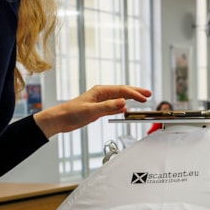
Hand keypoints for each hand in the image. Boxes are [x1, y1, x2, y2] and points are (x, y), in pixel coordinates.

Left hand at [34, 85, 150, 137]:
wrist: (60, 119)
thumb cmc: (71, 112)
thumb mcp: (91, 110)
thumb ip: (108, 107)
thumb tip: (123, 102)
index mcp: (100, 91)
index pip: (122, 91)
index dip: (134, 94)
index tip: (144, 98)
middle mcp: (101, 94)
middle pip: (123, 91)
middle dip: (136, 92)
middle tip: (149, 94)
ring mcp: (100, 101)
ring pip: (119, 98)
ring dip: (130, 99)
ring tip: (141, 99)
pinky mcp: (98, 109)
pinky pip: (113, 106)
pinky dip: (121, 107)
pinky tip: (125, 109)